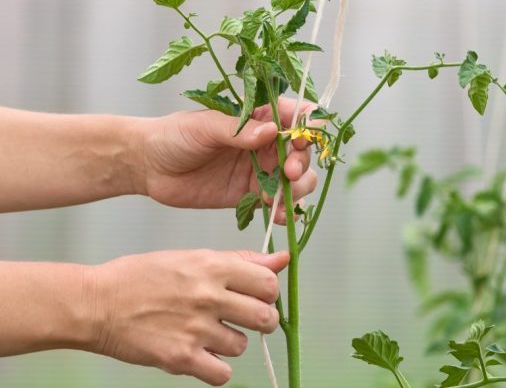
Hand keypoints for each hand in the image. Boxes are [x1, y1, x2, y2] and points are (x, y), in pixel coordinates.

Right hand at [90, 249, 288, 385]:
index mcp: (213, 266)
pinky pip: (222, 374)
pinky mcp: (181, 358)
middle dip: (259, 320)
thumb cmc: (143, 276)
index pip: (269, 283)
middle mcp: (208, 296)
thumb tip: (282, 259)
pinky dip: (215, 368)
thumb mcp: (192, 257)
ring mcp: (195, 329)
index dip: (267, 291)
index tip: (255, 295)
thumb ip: (240, 260)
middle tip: (241, 318)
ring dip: (230, 343)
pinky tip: (201, 354)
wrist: (97, 303)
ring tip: (207, 333)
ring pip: (242, 346)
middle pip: (265, 317)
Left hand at [133, 98, 317, 222]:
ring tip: (275, 196)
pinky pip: (278, 203)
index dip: (306, 125)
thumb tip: (271, 132)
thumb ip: (238, 130)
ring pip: (297, 180)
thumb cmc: (174, 135)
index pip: (294, 114)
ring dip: (296, 189)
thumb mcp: (204, 126)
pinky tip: (278, 215)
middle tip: (289, 173)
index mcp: (257, 117)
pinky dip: (284, 210)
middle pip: (302, 151)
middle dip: (302, 163)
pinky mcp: (251, 195)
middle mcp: (265, 143)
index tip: (303, 138)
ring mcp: (260, 170)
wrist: (150, 166)